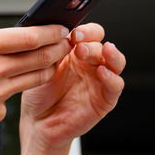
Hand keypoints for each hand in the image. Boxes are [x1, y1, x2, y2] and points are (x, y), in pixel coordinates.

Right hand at [0, 15, 72, 154]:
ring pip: (33, 79)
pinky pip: (10, 98)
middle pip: (39, 58)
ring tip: (48, 62)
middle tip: (65, 44)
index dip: (49, 31)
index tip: (60, 28)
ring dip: (45, 68)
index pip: (27, 36)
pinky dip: (11, 90)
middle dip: (58, 49)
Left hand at [18, 23, 125, 154]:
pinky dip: (112, 77)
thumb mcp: (42, 69)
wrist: (38, 123)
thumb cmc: (38, 95)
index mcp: (73, 53)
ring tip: (100, 51)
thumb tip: (58, 33)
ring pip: (115, 61)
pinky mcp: (105, 99)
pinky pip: (115, 85)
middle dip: (92, 41)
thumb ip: (53, 52)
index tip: (74, 33)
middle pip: (101, 43)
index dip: (84, 31)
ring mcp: (98, 80)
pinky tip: (102, 72)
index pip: (88, 34)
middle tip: (79, 44)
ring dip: (109, 54)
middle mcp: (88, 64)